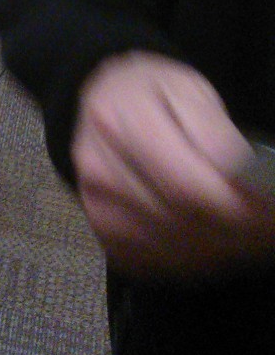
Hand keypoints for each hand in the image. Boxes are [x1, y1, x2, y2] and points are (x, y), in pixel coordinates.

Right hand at [71, 51, 274, 276]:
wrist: (103, 104)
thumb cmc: (152, 93)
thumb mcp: (188, 91)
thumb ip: (216, 134)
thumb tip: (244, 178)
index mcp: (117, 119)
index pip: (185, 185)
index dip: (237, 208)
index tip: (271, 210)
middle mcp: (97, 167)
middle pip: (183, 222)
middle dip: (240, 231)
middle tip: (270, 224)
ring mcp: (96, 206)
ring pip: (177, 249)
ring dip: (224, 247)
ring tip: (250, 228)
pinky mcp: (103, 234)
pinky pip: (163, 263)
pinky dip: (198, 257)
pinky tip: (214, 235)